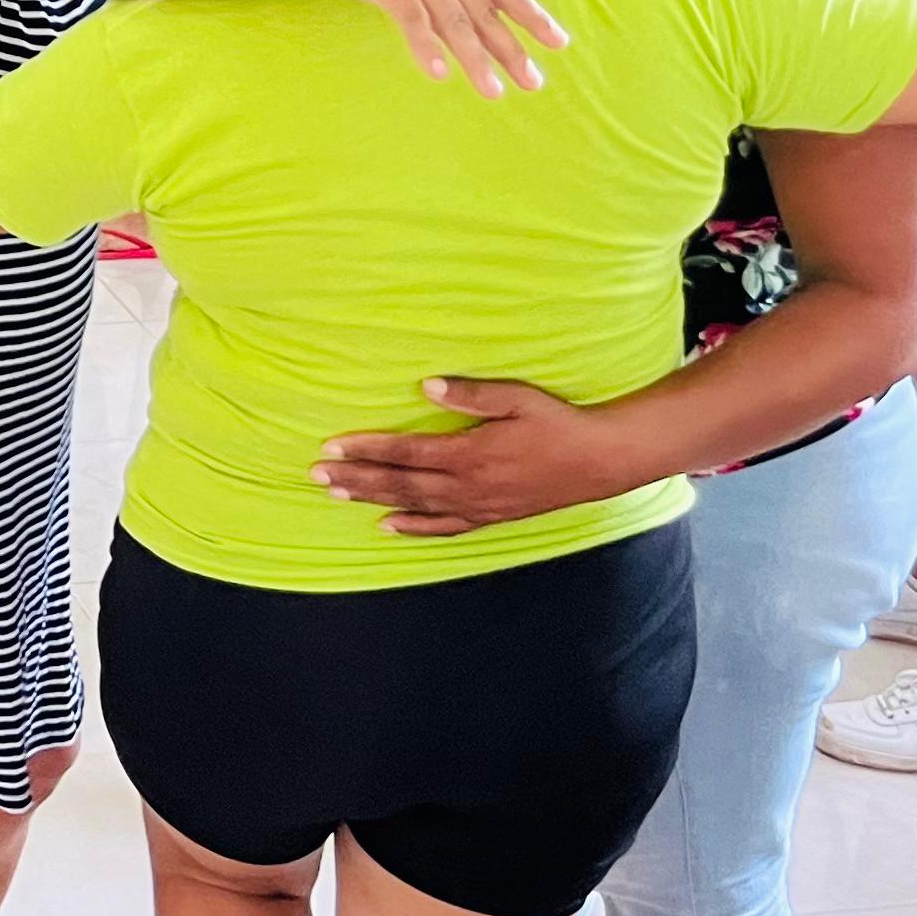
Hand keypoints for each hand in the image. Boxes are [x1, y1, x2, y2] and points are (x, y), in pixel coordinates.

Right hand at [313, 0, 570, 96]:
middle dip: (511, 51)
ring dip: (475, 60)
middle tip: (533, 83)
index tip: (559, 43)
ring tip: (493, 92)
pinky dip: (426, 48)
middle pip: (487, 15)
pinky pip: (413, 22)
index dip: (533, 17)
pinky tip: (439, 73)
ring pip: (455, 23)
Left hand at [314, 378, 638, 536]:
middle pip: (400, 482)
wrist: (600, 461)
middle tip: (316, 475)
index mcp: (470, 453)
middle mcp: (468, 486)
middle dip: (356, 478)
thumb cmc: (558, 422)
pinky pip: (445, 528)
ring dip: (373, 499)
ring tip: (336, 495)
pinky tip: (387, 526)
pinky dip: (414, 528)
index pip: (406, 452)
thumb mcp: (517, 398)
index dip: (367, 449)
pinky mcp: (492, 517)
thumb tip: (427, 387)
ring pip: (415, 506)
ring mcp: (478, 506)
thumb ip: (471, 394)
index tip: (332, 446)